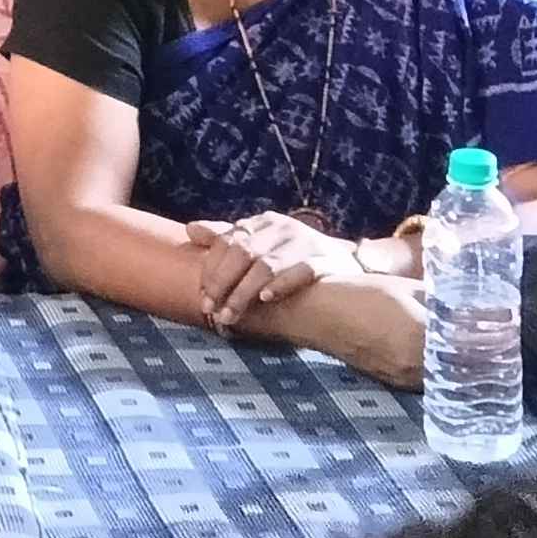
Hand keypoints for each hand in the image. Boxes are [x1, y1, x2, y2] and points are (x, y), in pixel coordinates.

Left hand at [184, 212, 357, 330]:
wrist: (345, 264)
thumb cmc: (293, 256)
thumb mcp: (261, 243)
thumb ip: (227, 238)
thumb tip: (191, 229)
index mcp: (263, 222)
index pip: (227, 242)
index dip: (211, 270)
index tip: (202, 296)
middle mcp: (282, 228)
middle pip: (242, 253)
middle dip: (222, 283)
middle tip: (210, 310)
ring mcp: (305, 243)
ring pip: (265, 265)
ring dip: (243, 292)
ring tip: (230, 315)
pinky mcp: (325, 261)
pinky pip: (301, 271)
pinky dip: (281, 284)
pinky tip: (265, 298)